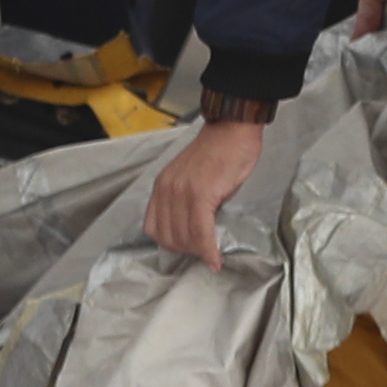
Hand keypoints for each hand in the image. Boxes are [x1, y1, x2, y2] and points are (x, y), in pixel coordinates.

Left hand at [145, 117, 267, 268]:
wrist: (232, 129)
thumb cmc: (219, 152)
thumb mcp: (193, 179)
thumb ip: (187, 204)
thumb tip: (195, 232)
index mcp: (161, 186)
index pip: (154, 229)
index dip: (171, 245)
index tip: (189, 249)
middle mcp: (166, 190)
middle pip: (168, 237)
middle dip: (187, 251)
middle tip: (204, 253)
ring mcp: (182, 192)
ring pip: (184, 237)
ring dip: (198, 252)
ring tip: (211, 254)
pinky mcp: (201, 193)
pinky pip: (201, 231)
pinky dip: (208, 249)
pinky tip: (215, 257)